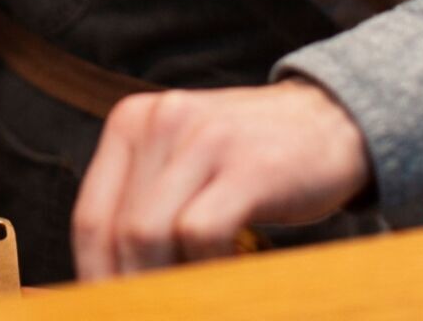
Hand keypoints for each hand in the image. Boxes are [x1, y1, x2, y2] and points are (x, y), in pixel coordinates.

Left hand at [71, 79, 372, 280]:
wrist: (332, 121)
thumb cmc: (251, 158)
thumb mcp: (184, 163)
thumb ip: (146, 206)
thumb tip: (113, 280)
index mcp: (132, 122)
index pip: (89, 217)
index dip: (94, 276)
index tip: (107, 308)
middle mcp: (161, 122)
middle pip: (116, 231)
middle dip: (128, 289)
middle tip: (148, 312)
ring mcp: (204, 140)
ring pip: (150, 234)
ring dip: (165, 286)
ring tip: (189, 302)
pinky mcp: (248, 165)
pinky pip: (202, 234)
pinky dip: (206, 271)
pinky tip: (228, 277)